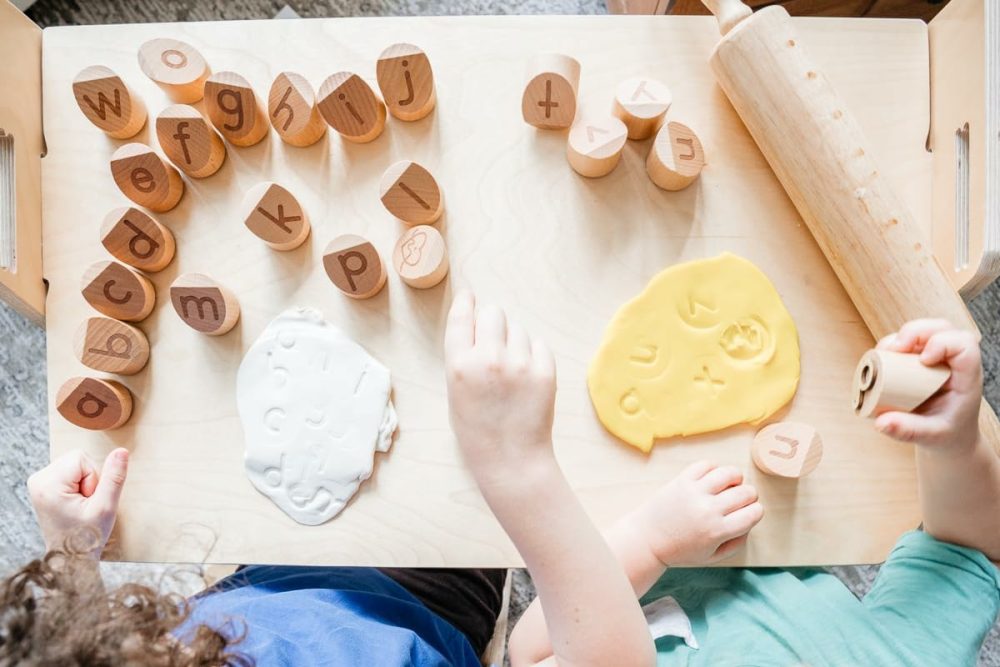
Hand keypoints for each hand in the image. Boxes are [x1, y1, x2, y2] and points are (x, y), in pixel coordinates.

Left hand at [27, 448, 128, 555]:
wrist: (71, 558)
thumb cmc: (86, 537)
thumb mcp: (105, 506)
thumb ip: (114, 477)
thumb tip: (121, 451)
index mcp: (47, 484)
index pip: (81, 458)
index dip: (94, 479)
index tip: (88, 501)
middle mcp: (38, 480)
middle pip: (77, 459)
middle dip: (89, 479)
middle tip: (85, 504)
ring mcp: (38, 483)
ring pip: (75, 465)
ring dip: (85, 483)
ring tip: (80, 505)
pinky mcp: (43, 486)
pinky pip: (70, 472)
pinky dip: (78, 485)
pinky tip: (75, 503)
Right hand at [444, 290, 556, 487]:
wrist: (511, 460)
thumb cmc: (477, 430)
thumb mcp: (455, 392)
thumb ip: (463, 358)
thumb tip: (476, 325)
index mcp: (459, 365)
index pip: (462, 317)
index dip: (466, 303)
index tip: (470, 297)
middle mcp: (489, 358)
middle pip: (493, 313)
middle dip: (492, 322)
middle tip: (494, 341)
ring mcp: (520, 364)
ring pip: (518, 329)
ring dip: (514, 341)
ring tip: (511, 370)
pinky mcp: (545, 371)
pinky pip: (539, 345)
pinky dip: (534, 355)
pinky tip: (527, 377)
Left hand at [619, 461, 762, 565]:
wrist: (647, 540)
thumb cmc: (680, 551)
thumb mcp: (712, 557)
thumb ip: (736, 543)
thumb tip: (750, 522)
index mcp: (718, 531)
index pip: (754, 512)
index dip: (755, 512)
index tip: (748, 513)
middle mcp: (709, 509)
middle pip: (746, 492)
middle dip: (748, 496)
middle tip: (738, 501)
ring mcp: (695, 492)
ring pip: (729, 473)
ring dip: (735, 479)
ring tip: (728, 486)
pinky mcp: (682, 480)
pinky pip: (706, 465)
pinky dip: (714, 469)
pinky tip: (711, 479)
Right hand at [874, 319, 981, 450]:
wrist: (947, 436)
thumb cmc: (946, 434)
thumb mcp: (932, 437)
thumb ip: (908, 431)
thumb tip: (880, 422)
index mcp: (966, 376)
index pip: (964, 345)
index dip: (943, 343)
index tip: (924, 361)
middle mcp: (952, 361)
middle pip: (941, 328)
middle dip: (916, 331)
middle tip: (895, 349)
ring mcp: (935, 357)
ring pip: (922, 329)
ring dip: (899, 336)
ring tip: (882, 354)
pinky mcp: (917, 359)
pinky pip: (906, 341)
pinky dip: (891, 345)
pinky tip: (880, 358)